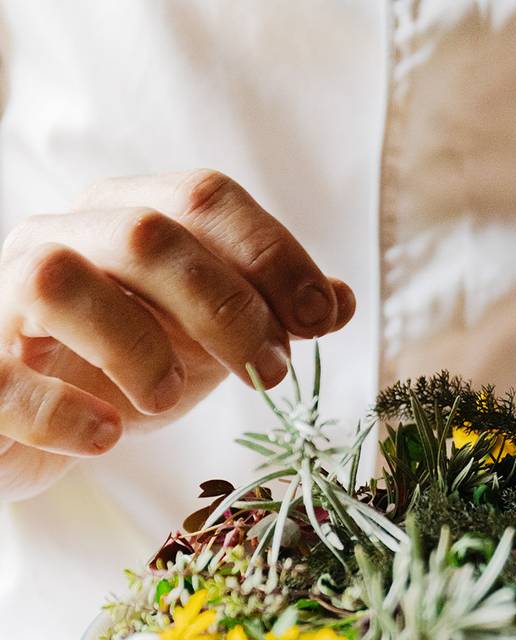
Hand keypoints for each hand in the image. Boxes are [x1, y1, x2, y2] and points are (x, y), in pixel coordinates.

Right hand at [0, 170, 355, 499]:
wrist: (34, 420)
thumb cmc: (128, 365)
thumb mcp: (212, 335)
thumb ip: (271, 312)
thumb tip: (341, 301)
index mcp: (125, 214)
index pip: (205, 197)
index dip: (273, 253)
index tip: (323, 317)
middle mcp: (61, 238)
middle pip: (148, 235)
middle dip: (229, 307)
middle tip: (271, 372)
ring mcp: (4, 298)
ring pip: (62, 279)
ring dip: (140, 347)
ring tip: (171, 398)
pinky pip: (9, 378)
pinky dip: (69, 412)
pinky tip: (108, 436)